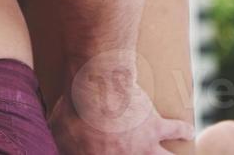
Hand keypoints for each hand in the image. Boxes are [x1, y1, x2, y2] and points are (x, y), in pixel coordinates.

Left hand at [48, 67, 194, 153]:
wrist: (97, 86)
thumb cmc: (74, 106)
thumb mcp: (56, 128)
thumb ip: (56, 141)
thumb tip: (44, 143)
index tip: (111, 153)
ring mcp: (144, 145)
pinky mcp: (155, 125)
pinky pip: (176, 130)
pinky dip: (184, 130)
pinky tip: (190, 132)